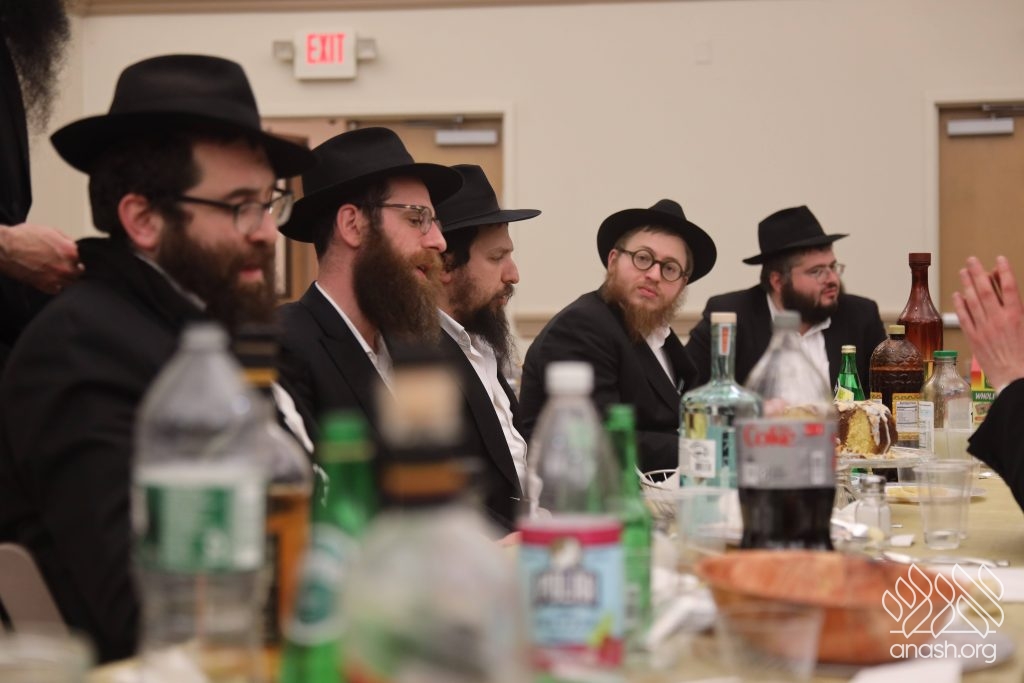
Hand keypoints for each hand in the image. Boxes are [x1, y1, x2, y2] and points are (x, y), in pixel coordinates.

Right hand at [0, 223, 82, 293]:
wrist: (5, 248)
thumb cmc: (24, 237)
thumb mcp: (50, 230)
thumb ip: (66, 240)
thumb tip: (75, 247)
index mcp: (70, 252)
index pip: (84, 259)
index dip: (78, 258)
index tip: (75, 258)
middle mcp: (65, 267)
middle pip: (79, 273)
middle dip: (74, 269)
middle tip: (66, 265)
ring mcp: (56, 278)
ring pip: (70, 283)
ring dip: (66, 278)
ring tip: (57, 272)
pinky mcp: (44, 286)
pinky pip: (57, 290)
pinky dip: (56, 285)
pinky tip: (50, 278)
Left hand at [953, 255, 1023, 390]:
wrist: (1016, 378)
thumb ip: (1019, 311)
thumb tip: (1010, 297)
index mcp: (1016, 316)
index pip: (1009, 287)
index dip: (1004, 271)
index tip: (999, 259)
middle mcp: (998, 319)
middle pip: (985, 290)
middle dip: (978, 273)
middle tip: (971, 260)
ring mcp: (984, 328)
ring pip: (972, 301)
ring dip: (967, 284)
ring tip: (963, 272)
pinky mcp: (974, 339)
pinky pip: (964, 318)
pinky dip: (960, 305)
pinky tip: (957, 295)